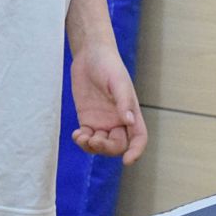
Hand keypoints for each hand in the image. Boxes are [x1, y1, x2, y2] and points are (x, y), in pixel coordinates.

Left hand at [69, 41, 147, 164]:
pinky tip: (76, 135)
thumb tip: (129, 122)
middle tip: (94, 139)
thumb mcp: (117, 81)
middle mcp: (118, 120)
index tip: (127, 161)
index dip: (136, 151)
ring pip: (101, 145)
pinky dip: (82, 141)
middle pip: (117, 146)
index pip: (138, 138)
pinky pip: (87, 137)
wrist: (90, 54)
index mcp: (131, 112)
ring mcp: (102, 121)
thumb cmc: (108, 64)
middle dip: (107, 148)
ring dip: (92, 147)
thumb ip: (123, 101)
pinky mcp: (87, 118)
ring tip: (81, 137)